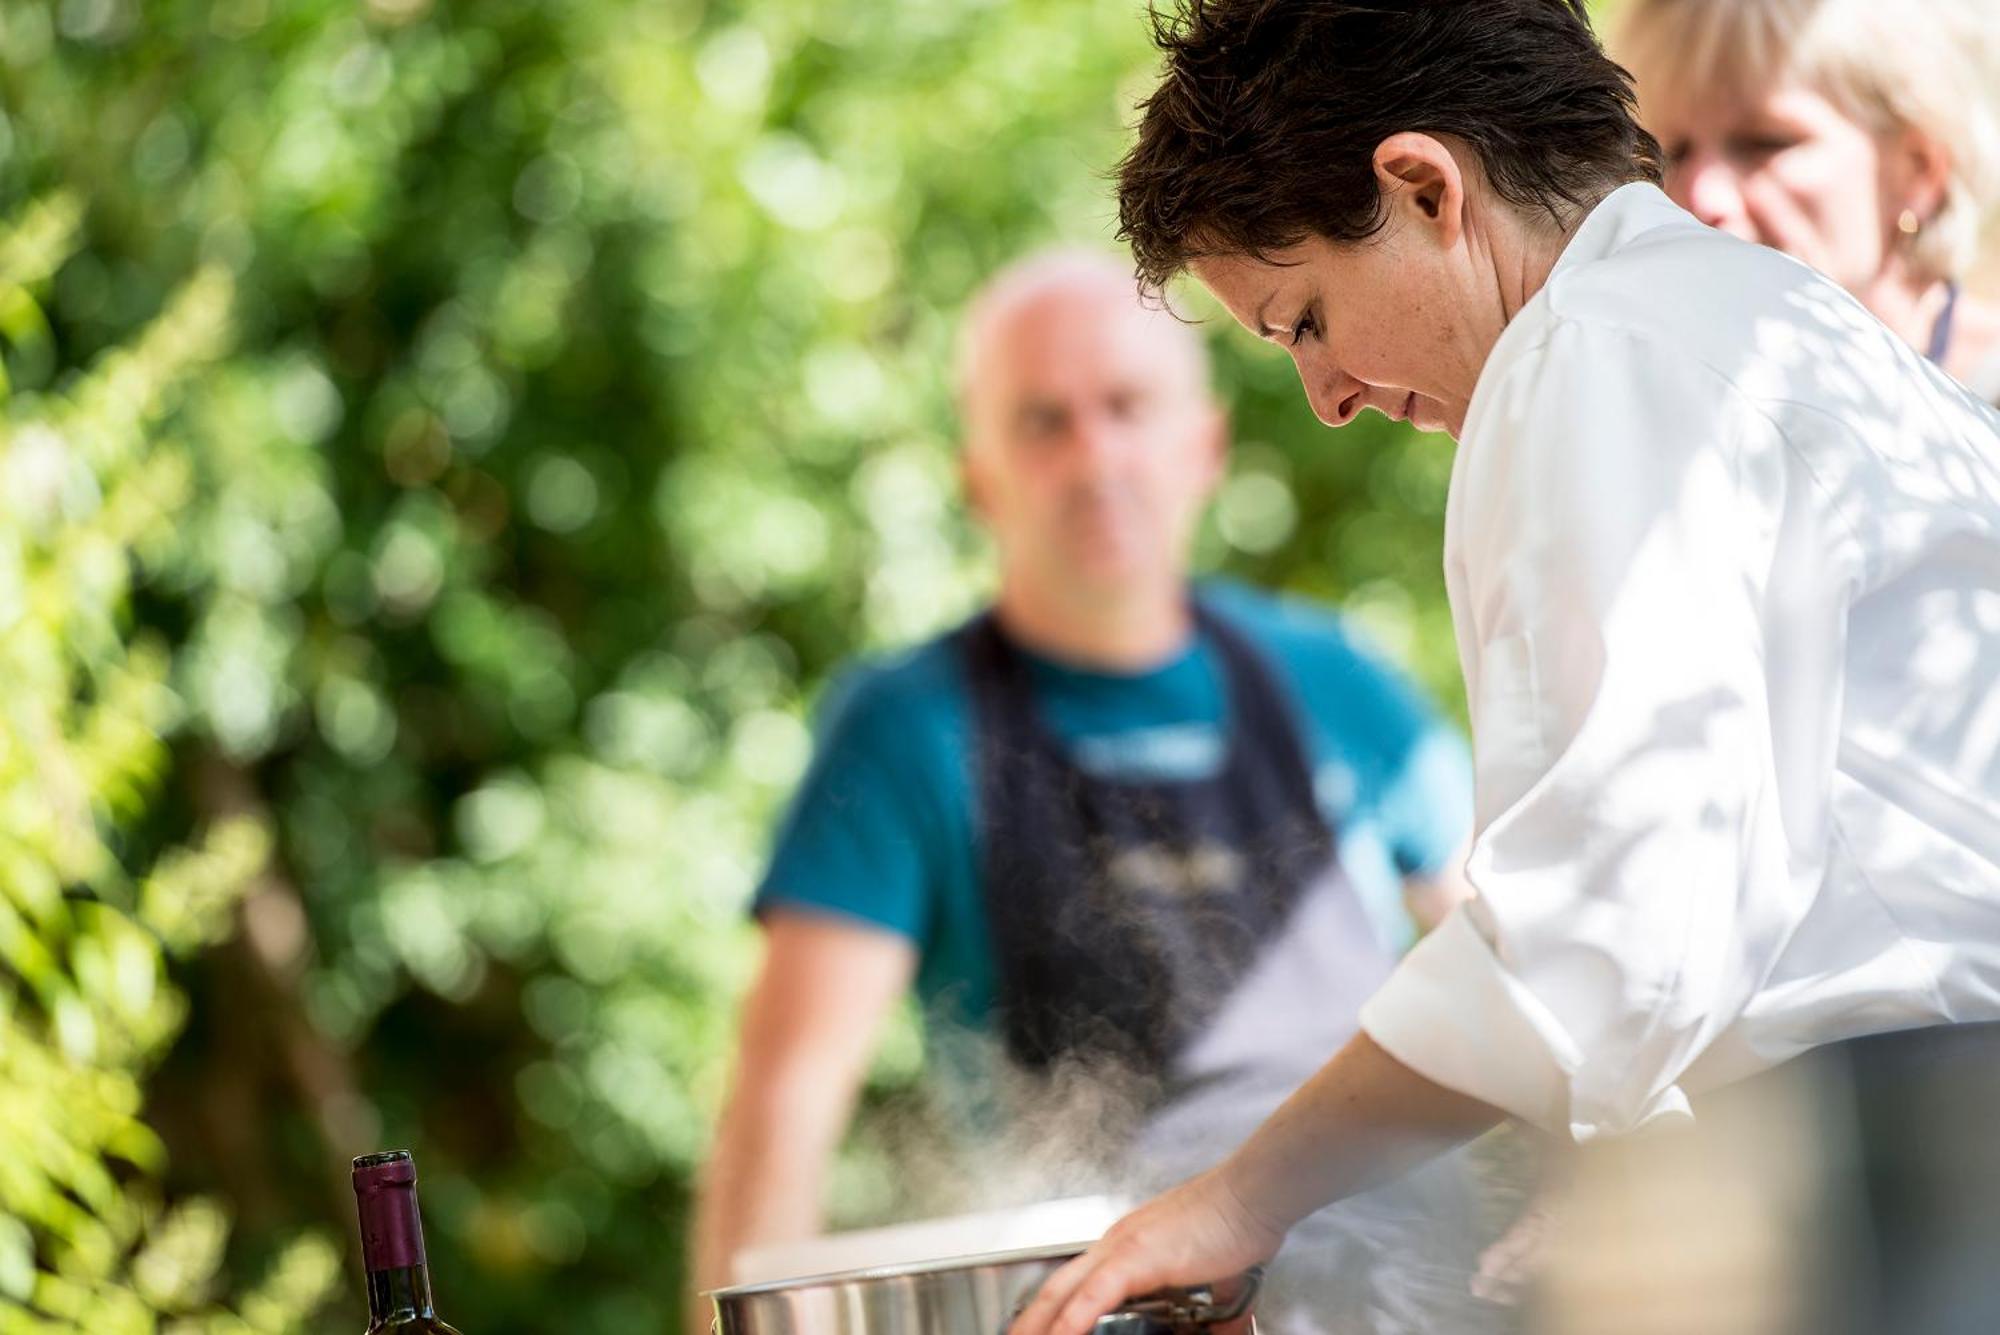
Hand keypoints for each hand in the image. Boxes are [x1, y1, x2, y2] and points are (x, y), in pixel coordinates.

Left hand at [1008, 1166, 1284, 1334]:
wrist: (1254, 1193)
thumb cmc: (1239, 1223)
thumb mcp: (1223, 1279)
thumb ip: (1219, 1310)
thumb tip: (1232, 1332)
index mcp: (1129, 1246)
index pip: (1076, 1283)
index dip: (1052, 1310)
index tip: (1042, 1329)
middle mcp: (1116, 1244)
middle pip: (1055, 1289)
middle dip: (1031, 1321)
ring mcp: (1122, 1247)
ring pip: (1063, 1292)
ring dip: (1040, 1324)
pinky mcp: (1137, 1255)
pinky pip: (1094, 1294)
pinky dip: (1072, 1320)